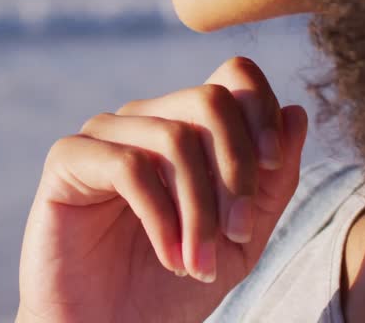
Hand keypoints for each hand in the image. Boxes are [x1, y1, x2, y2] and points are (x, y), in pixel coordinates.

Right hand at [16, 56, 308, 322]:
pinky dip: (161, 219)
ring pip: (174, 137)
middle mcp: (144, 119)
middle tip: (237, 233)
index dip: (262, 113)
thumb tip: (297, 112)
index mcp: (185, 126)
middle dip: (236, 169)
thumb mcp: (241, 239)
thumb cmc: (170, 288)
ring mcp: (102, 135)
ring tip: (200, 264)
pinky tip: (169, 258)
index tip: (274, 167)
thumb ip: (272, 181)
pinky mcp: (67, 160)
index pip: (232, 77)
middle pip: (209, 100)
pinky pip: (128, 166)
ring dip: (201, 210)